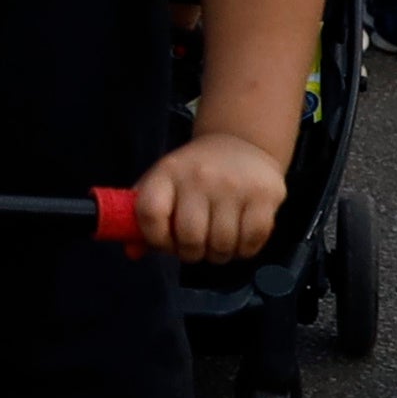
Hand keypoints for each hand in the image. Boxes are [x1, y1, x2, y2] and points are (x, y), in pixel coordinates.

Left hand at [134, 129, 287, 269]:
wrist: (241, 143)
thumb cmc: (194, 173)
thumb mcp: (163, 183)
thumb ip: (145, 217)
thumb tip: (132, 252)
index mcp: (168, 172)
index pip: (150, 213)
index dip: (155, 238)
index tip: (165, 242)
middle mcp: (200, 176)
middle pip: (190, 238)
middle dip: (191, 253)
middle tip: (196, 247)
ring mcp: (234, 186)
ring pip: (222, 245)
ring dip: (218, 255)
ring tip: (217, 243)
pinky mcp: (264, 195)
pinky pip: (251, 242)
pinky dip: (243, 250)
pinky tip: (239, 239)